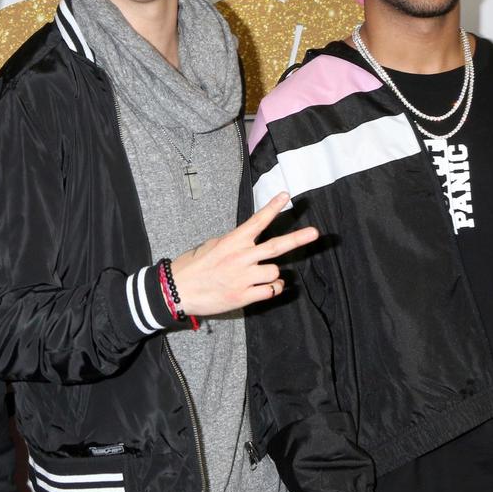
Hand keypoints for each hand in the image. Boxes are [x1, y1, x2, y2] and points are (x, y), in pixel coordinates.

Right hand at [168, 193, 317, 315]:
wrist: (177, 289)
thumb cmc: (194, 266)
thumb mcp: (213, 245)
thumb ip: (235, 242)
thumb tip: (250, 242)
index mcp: (233, 241)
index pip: (257, 221)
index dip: (273, 207)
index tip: (286, 195)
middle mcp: (241, 258)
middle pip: (276, 247)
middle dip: (297, 238)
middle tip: (315, 233)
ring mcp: (243, 277)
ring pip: (275, 272)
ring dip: (274, 274)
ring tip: (264, 275)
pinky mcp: (243, 296)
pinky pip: (270, 291)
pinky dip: (272, 289)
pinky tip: (266, 287)